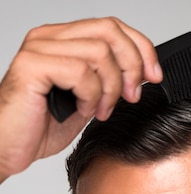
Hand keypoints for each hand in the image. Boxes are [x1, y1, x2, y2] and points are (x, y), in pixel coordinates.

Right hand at [0, 17, 161, 181]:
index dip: (140, 48)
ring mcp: (39, 48)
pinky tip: (82, 111)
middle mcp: (49, 38)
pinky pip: (81, 72)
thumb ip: (108, 83)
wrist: (7, 148)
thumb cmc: (38, 128)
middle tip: (131, 96)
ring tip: (99, 111)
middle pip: (109, 31)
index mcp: (62, 41)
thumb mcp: (87, 102)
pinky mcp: (32, 66)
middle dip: (132, 66)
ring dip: (109, 89)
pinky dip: (91, 96)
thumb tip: (140, 74)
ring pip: (99, 53)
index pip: (111, 26)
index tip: (154, 76)